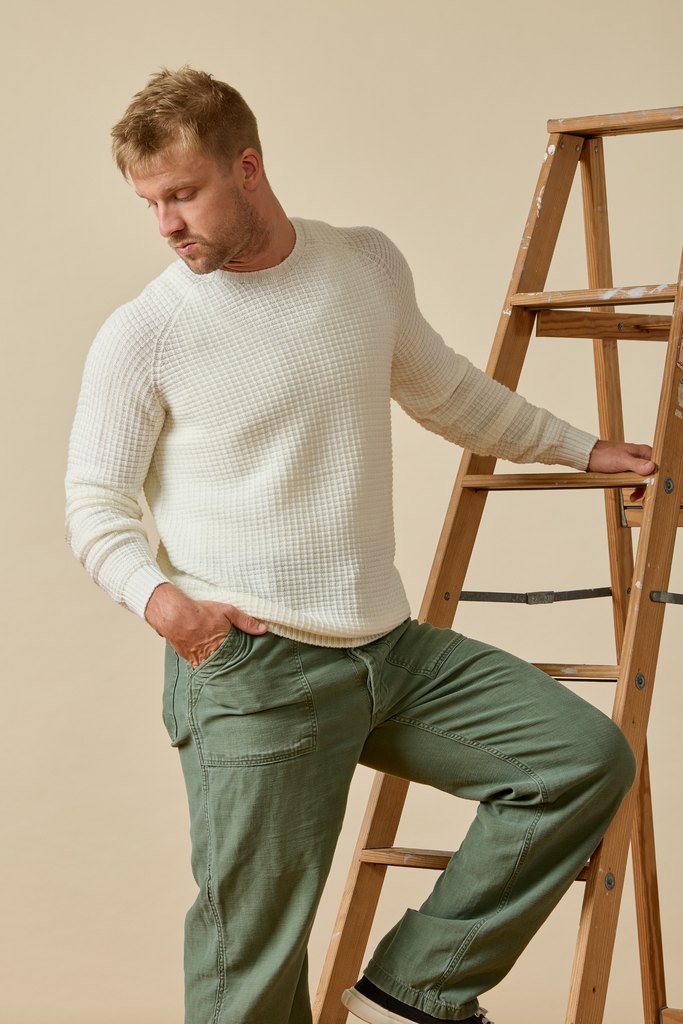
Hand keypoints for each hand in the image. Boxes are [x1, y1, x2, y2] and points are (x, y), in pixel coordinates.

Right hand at [144, 583, 266, 666]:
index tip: (252, 666)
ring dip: (221, 669)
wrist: (173, 615)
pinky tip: (214, 666)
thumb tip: (263, 629)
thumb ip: (246, 621)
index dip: (246, 662)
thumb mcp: (227, 611)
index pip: (239, 660)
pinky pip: (202, 668)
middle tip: (243, 675)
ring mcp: (199, 660)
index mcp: (223, 646)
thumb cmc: (200, 612)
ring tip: (230, 670)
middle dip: (234, 668)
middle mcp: (211, 657)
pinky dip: (208, 667)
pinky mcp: (189, 660)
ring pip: (215, 670)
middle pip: (227, 667)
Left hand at [587, 439, 655, 500]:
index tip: (655, 489)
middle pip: (652, 475)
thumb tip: (651, 467)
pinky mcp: (628, 471)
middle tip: (646, 499)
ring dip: (642, 490)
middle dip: (650, 488)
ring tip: (636, 498)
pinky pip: (636, 481)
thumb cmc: (604, 454)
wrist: (589, 456)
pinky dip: (635, 489)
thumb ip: (637, 464)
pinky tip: (632, 495)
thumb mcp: (621, 460)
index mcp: (644, 452)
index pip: (658, 466)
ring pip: (644, 480)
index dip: (658, 479)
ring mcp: (635, 465)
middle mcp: (641, 458)